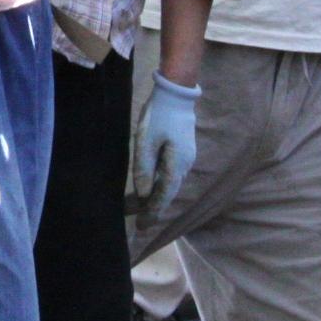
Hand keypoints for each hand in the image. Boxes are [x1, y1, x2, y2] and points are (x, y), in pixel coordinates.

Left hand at [134, 73, 201, 214]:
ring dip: (153, 196)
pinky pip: (169, 174)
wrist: (175, 94)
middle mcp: (184, 165)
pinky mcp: (181, 151)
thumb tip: (143, 194)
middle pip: (167, 192)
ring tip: (136, 207)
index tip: (142, 226)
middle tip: (137, 223)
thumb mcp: (145, 142)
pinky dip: (157, 184)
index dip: (152, 212)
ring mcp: (185, 158)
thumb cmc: (159, 116)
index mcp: (177, 164)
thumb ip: (144, 169)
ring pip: (168, 184)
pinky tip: (147, 187)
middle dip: (151, 207)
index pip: (164, 195)